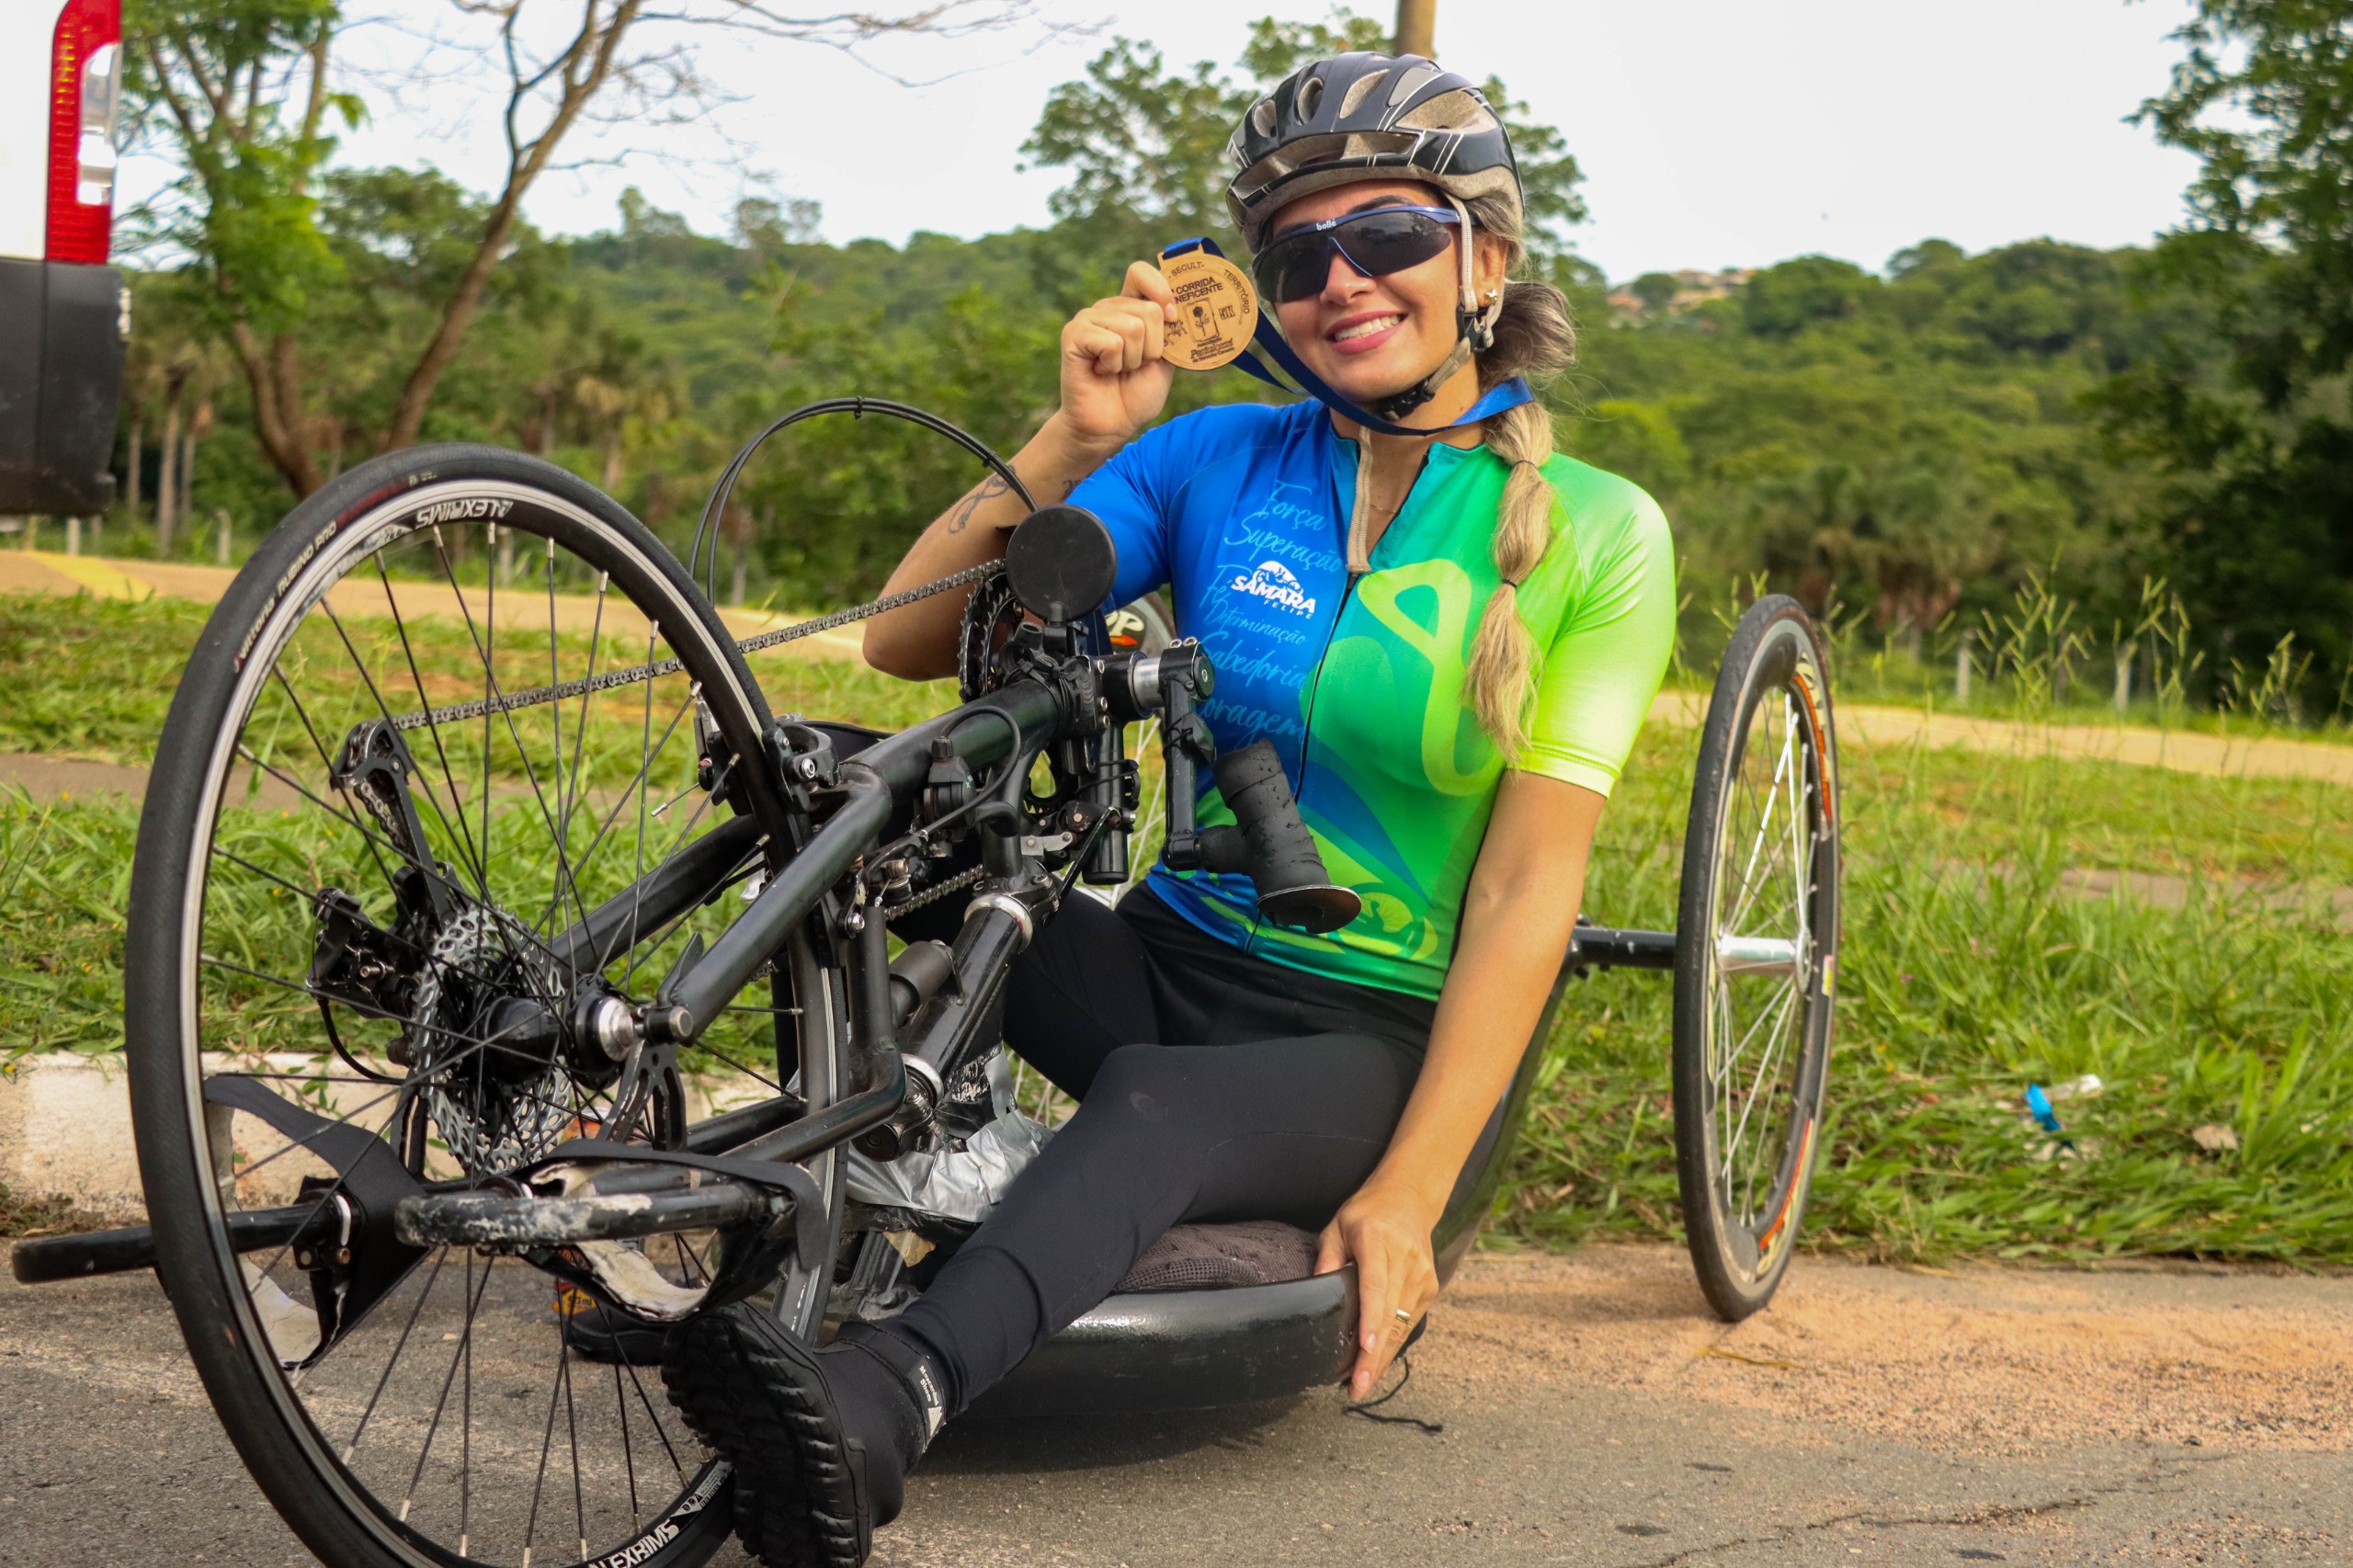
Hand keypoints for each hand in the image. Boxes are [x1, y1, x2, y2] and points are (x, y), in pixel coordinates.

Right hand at [1057, 261, 1177, 452]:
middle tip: (1133, 365)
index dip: (1162, 291)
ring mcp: (1087, 319)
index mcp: (1128, 307)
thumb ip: (1174, 331)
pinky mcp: (1073, 335)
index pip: (1141, 273)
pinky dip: (1113, 365)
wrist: (1110, 426)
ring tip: (1116, 370)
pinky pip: (1111, 342)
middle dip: (1152, 348)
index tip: (1172, 318)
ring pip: (1133, 327)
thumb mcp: (1165, 360)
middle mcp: (1107, 307)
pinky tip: (1100, 372)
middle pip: (1149, 310)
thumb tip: (1184, 307)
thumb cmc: (1135, 394)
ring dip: (1132, 360)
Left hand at [1315, 1174, 1442, 1400]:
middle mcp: (1406, 1260)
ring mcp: (1423, 1275)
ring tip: (1362, 1382)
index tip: (1366, 1347)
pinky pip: (1410, 1321)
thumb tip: (1314, 1292)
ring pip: (1403, 1325)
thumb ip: (1327, 1258)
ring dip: (1383, 1356)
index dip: (1371, 1319)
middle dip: (1374, 1355)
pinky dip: (1393, 1342)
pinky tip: (1377, 1360)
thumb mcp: (1336, 1227)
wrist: (1410, 1198)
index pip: (1375, 1286)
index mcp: (1379, 1242)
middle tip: (1357, 1386)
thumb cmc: (1366, 1213)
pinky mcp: (1430, 1286)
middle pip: (1390, 1314)